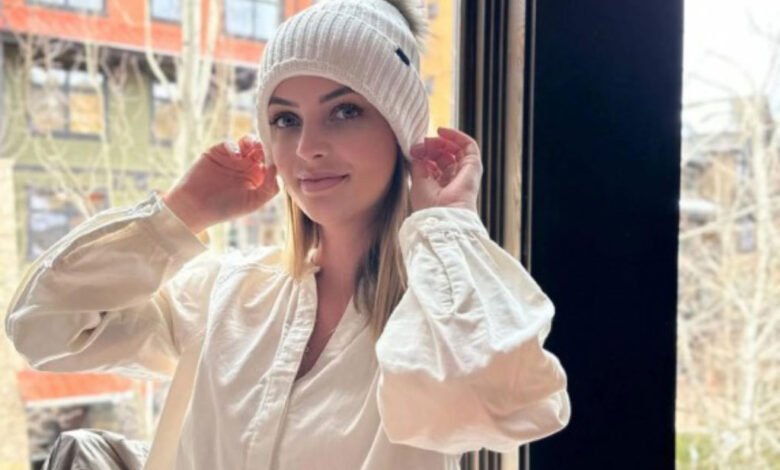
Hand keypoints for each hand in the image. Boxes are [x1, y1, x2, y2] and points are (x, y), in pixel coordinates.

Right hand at [163, 135, 278, 232]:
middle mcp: (246, 167)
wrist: (194, 206)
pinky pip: (229, 144)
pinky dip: (234, 146)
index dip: (274, 160)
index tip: (276, 159)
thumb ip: (269, 188)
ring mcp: (232, 158)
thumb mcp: (253, 202)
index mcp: (256, 178)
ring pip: (247, 144)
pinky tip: (235, 155)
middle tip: (263, 150)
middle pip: (260, 151)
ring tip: (252, 147)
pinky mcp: (217, 152)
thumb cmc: (225, 208)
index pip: (270, 164)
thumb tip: (276, 168)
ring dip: (252, 142)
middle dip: (264, 148)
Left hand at [409, 127, 481, 212]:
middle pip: (444, 155)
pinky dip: (456, 135)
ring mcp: (464, 172)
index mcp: (440, 185)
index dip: (424, 153)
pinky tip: (443, 132)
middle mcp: (453, 179)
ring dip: (441, 141)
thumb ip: (418, 164)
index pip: (434, 163)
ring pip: (455, 149)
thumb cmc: (429, 205)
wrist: (443, 214)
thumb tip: (417, 149)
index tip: (414, 150)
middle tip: (421, 145)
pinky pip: (468, 145)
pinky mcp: (473, 166)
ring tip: (430, 141)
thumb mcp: (417, 181)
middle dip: (431, 147)